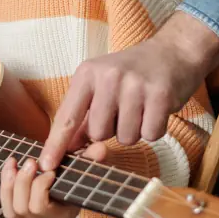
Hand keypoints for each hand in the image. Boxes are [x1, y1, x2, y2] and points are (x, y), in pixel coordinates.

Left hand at [0, 142, 106, 217]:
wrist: (73, 182)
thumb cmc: (80, 174)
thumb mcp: (88, 165)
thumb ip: (93, 157)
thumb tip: (100, 149)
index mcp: (65, 212)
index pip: (42, 207)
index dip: (40, 187)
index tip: (49, 169)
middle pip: (25, 208)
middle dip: (24, 182)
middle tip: (31, 161)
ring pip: (13, 210)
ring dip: (11, 184)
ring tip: (16, 162)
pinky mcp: (21, 211)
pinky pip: (7, 206)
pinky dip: (5, 185)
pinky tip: (10, 165)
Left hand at [40, 11, 218, 170]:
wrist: (173, 51)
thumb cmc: (132, 72)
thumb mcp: (101, 84)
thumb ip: (83, 114)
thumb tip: (67, 147)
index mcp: (88, 73)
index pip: (67, 116)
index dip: (56, 144)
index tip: (45, 166)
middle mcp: (108, 76)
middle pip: (98, 133)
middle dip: (111, 131)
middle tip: (123, 109)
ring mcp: (135, 85)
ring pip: (126, 138)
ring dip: (134, 130)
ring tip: (140, 107)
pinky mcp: (160, 95)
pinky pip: (150, 135)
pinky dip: (154, 129)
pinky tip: (155, 109)